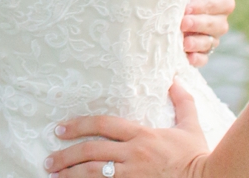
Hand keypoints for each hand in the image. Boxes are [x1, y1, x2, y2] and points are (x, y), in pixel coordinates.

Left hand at [44, 81, 209, 177]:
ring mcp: (134, 175)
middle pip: (92, 152)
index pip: (103, 125)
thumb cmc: (198, 156)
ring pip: (94, 174)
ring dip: (71, 175)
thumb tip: (175, 79)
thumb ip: (182, 102)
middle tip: (49, 159)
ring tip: (55, 175)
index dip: (78, 126)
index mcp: (143, 135)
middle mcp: (135, 155)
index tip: (60, 130)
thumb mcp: (190, 127)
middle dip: (66, 156)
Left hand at [182, 0, 232, 66]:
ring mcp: (212, 36)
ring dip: (197, 43)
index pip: (220, 3)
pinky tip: (188, 57)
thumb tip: (183, 1)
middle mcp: (220, 19)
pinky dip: (197, 59)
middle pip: (217, 25)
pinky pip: (204, 57)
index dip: (204, 6)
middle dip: (199, 24)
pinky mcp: (202, 50)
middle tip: (183, 23)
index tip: (187, 8)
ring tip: (184, 42)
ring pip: (211, 42)